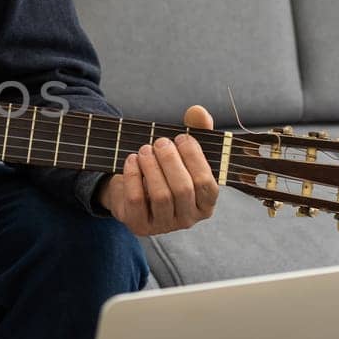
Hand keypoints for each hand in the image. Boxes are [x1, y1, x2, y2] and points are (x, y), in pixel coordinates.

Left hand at [99, 105, 218, 235]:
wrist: (131, 189)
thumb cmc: (165, 170)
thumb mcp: (183, 152)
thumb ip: (196, 131)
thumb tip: (198, 112)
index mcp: (205, 203)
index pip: (206, 183)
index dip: (195, 158)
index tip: (182, 137)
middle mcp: (188, 219)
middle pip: (183, 189)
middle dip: (170, 161)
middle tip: (160, 142)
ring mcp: (163, 226)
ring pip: (160, 196)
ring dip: (151, 167)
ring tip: (145, 150)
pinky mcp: (139, 225)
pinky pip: (137, 200)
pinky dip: (133, 176)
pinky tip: (132, 160)